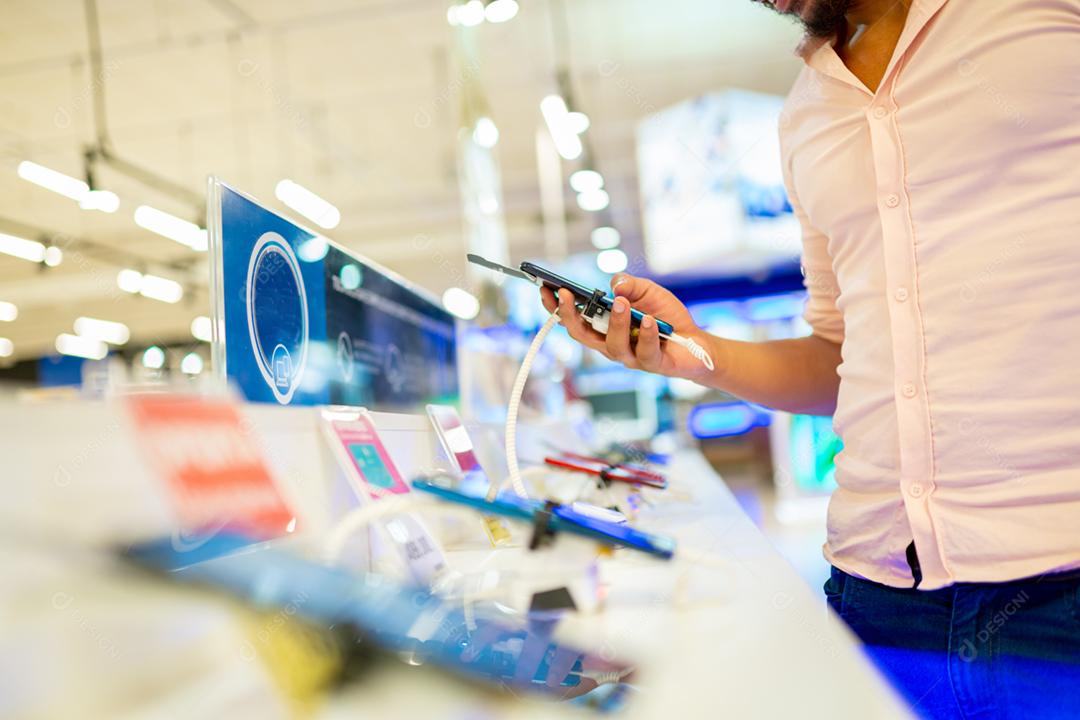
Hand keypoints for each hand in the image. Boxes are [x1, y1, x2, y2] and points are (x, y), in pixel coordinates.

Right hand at [540, 274, 716, 379]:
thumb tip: (614, 285)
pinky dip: (645, 334)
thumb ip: (630, 284)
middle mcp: (610, 345)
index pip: (574, 319)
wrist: (695, 343)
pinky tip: (649, 320)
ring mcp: (629, 357)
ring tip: (621, 302)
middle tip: (565, 294)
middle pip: (582, 335)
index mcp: (603, 328)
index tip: (545, 289)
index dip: (556, 307)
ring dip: (615, 322)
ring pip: (612, 345)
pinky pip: (644, 352)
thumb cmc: (665, 318)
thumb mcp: (648, 292)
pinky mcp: (652, 364)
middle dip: (570, 315)